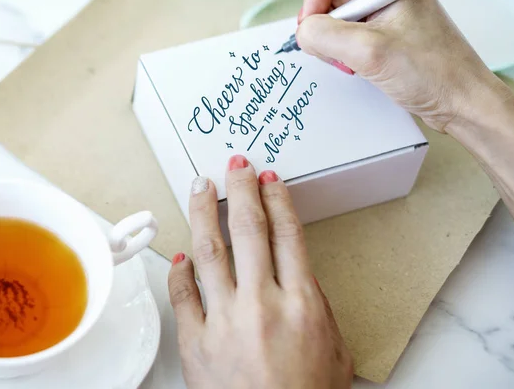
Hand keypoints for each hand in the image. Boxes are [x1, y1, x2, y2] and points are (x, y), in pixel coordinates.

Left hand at [168, 156, 352, 388]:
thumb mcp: (333, 349)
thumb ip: (316, 304)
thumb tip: (295, 272)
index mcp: (301, 303)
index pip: (287, 234)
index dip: (277, 199)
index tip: (269, 179)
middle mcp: (262, 303)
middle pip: (248, 229)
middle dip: (241, 189)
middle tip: (236, 165)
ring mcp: (224, 321)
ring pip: (209, 250)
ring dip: (203, 211)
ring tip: (200, 186)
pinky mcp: (195, 343)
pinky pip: (183, 295)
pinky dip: (180, 270)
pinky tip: (182, 252)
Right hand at [296, 0, 504, 131]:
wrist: (463, 103)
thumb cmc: (433, 72)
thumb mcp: (369, 51)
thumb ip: (324, 34)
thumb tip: (302, 31)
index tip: (314, 22)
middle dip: (323, 23)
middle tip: (333, 50)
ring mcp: (385, 11)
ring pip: (336, 16)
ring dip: (333, 41)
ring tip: (350, 63)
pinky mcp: (385, 32)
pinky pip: (348, 33)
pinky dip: (343, 51)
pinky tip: (356, 67)